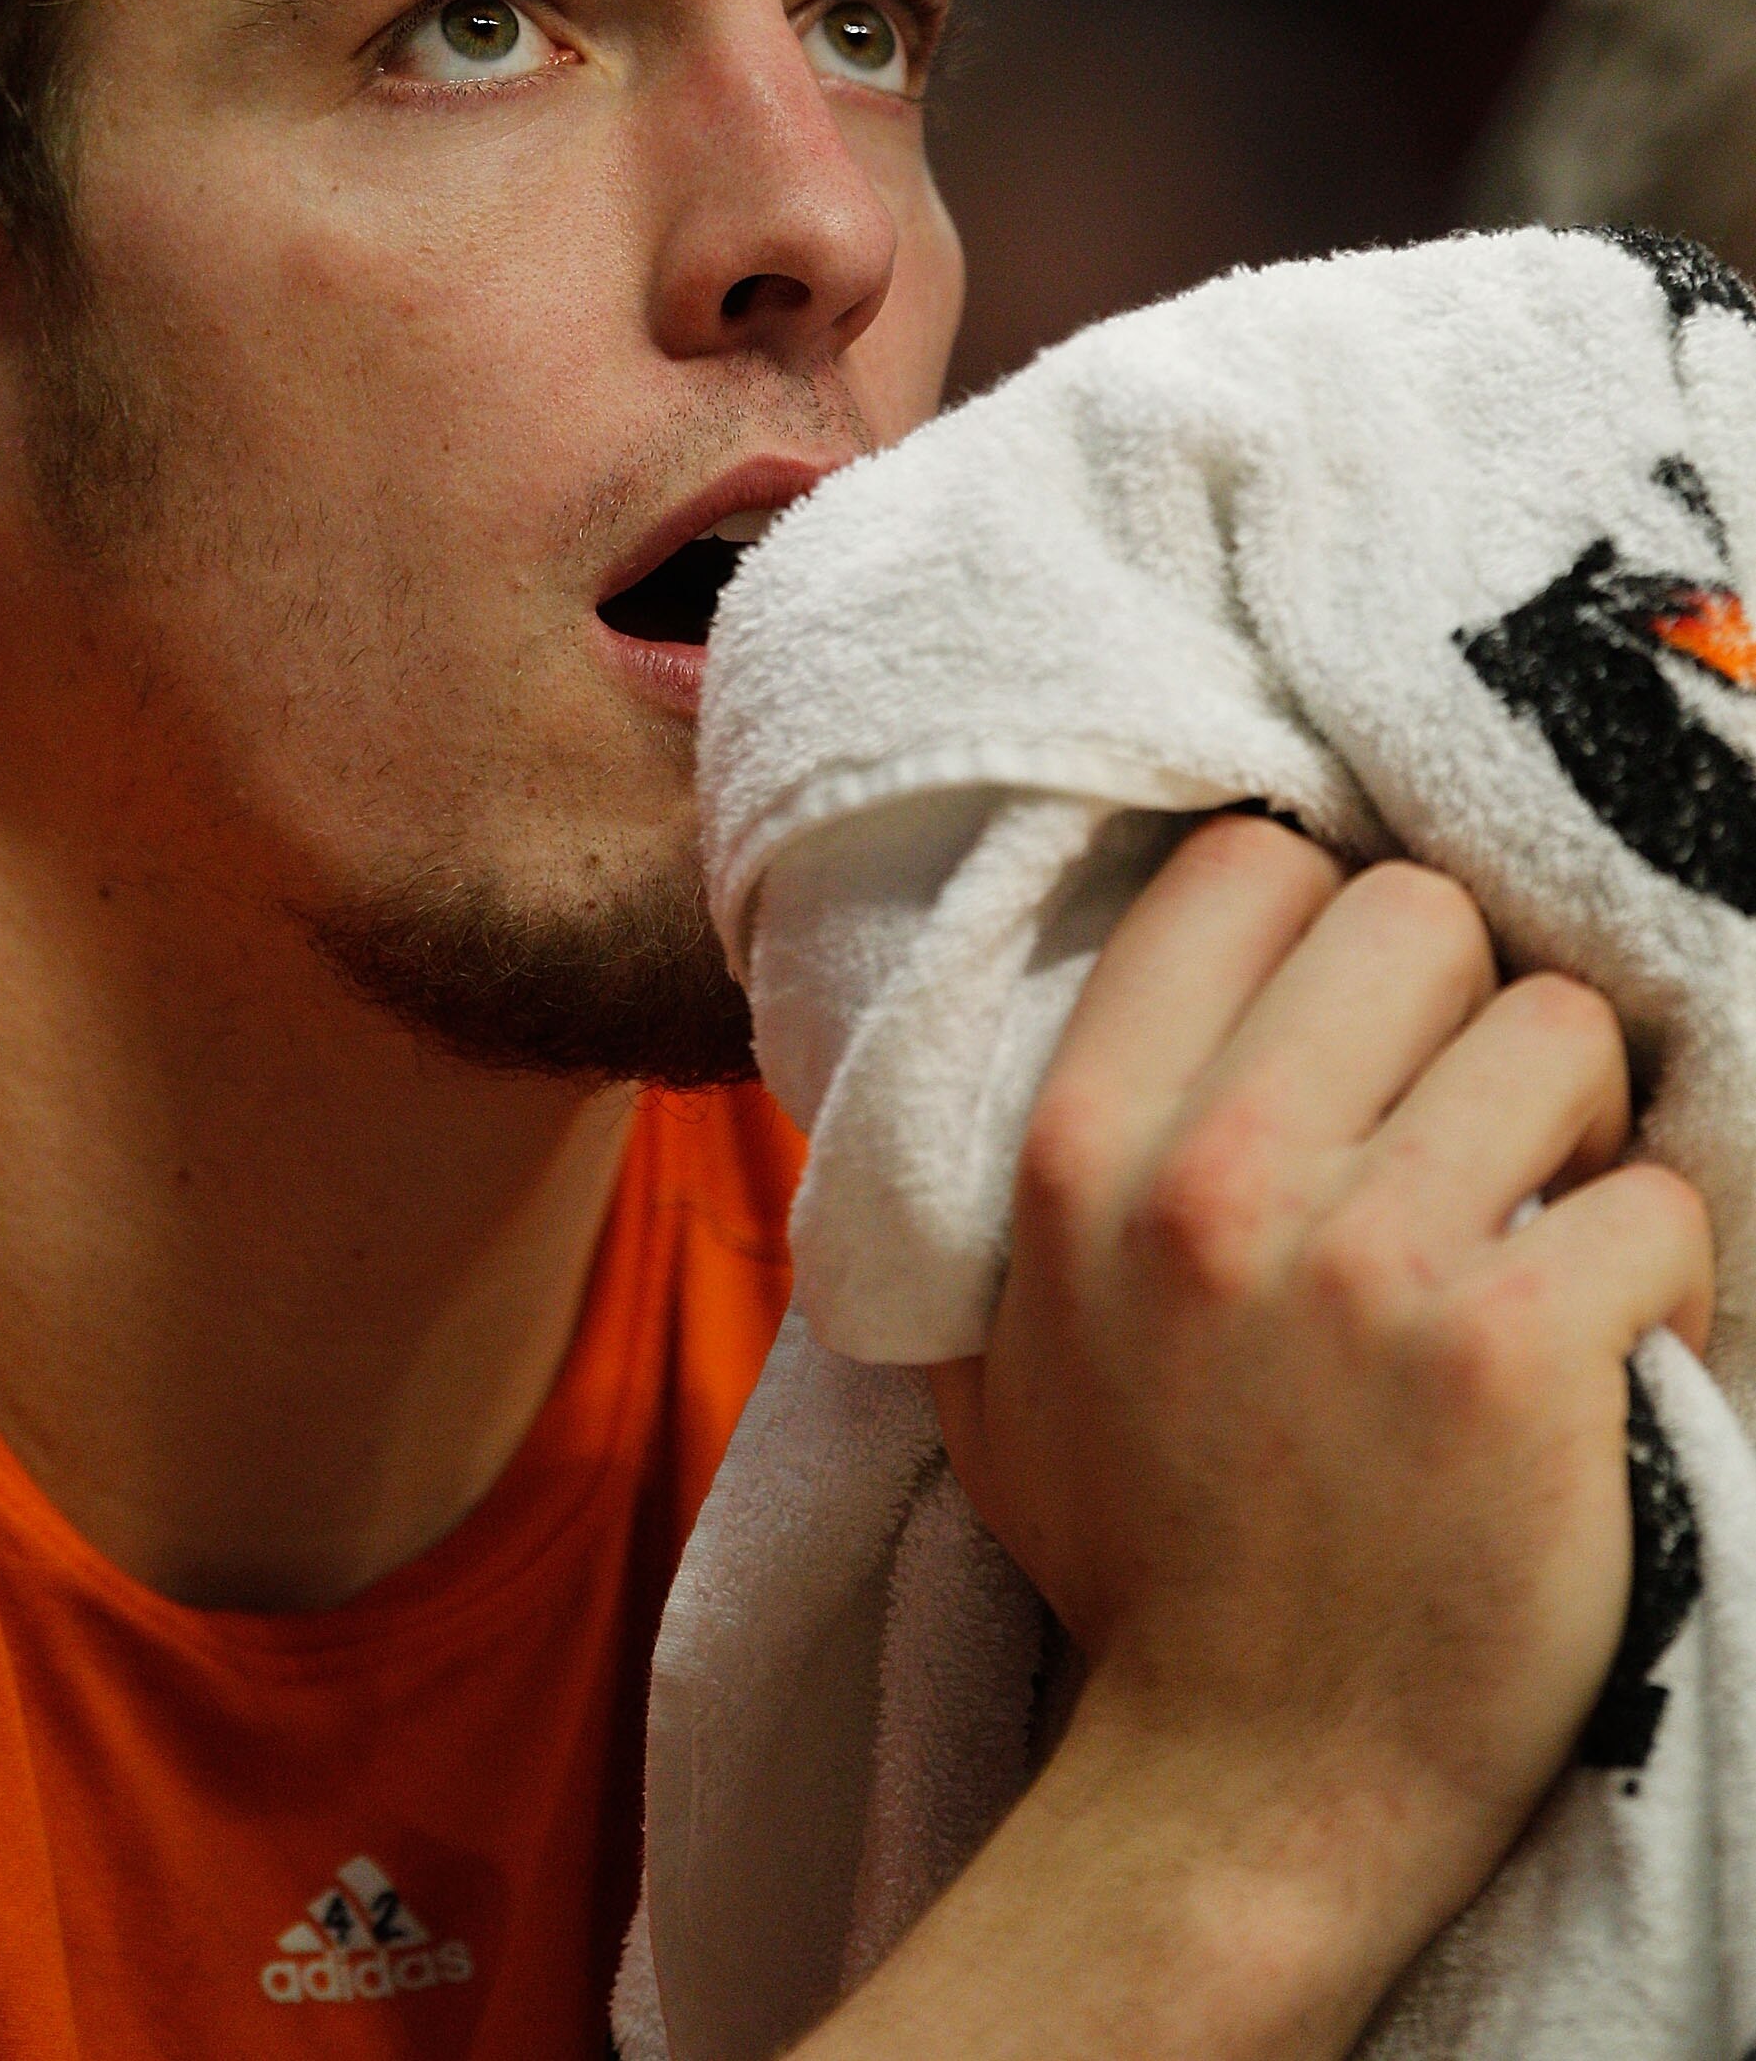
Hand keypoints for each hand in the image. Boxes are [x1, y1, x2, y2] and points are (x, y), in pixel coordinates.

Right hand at [929, 814, 1712, 2013]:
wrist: (1246, 1787)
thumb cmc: (1136, 1558)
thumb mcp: (993, 1349)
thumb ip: (1024, 1173)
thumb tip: (1079, 1004)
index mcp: (1082, 1149)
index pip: (1244, 866)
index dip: (1328, 923)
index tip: (1359, 1021)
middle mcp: (1211, 1181)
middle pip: (1418, 915)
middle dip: (1472, 1009)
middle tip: (1475, 1129)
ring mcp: (1366, 1268)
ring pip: (1562, 1030)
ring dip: (1585, 1129)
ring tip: (1553, 1228)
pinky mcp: (1516, 1363)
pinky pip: (1661, 1201)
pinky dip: (1661, 1269)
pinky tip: (1606, 1350)